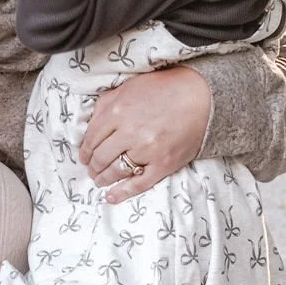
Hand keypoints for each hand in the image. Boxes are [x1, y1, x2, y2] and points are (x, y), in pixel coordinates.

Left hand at [80, 66, 210, 202]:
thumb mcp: (130, 87)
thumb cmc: (165, 88)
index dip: (85, 150)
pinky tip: (111, 197)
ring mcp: (147, 150)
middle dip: (93, 166)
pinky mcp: (163, 164)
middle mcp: (129, 132)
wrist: (202, 97)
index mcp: (118, 111)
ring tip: (100, 180)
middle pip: (101, 157)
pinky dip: (123, 192)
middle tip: (91, 169)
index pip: (92, 138)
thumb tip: (91, 123)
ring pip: (115, 171)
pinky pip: (139, 183)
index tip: (84, 156)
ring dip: (103, 178)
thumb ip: (107, 103)